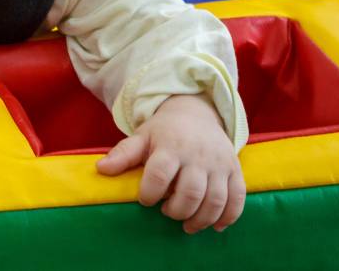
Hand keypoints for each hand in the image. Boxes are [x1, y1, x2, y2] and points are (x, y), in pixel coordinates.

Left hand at [96, 94, 245, 233]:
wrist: (195, 113)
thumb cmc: (163, 131)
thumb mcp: (141, 137)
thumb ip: (123, 154)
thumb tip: (101, 170)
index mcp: (170, 146)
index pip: (159, 174)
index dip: (150, 193)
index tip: (145, 200)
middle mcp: (197, 155)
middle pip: (190, 192)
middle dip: (177, 210)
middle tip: (166, 212)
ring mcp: (219, 163)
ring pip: (215, 199)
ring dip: (201, 219)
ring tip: (186, 225)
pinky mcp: (234, 170)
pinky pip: (238, 198)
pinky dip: (228, 216)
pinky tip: (214, 226)